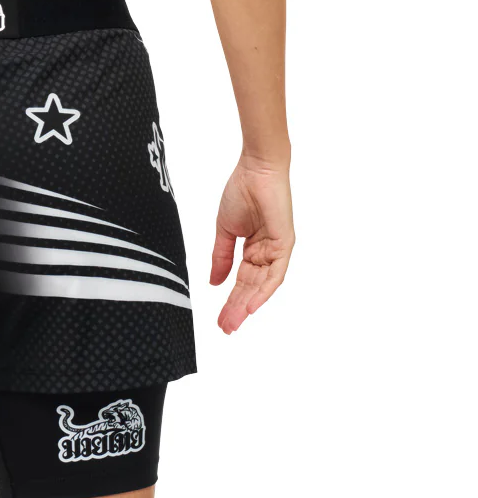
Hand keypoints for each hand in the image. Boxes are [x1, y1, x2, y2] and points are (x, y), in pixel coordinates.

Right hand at [210, 157, 293, 333]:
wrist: (255, 170)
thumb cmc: (241, 191)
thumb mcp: (224, 230)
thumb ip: (221, 257)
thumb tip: (214, 281)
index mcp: (253, 250)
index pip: (240, 281)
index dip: (230, 300)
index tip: (220, 319)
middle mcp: (266, 254)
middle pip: (251, 287)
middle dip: (237, 308)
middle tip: (225, 328)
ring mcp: (276, 250)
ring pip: (262, 285)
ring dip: (248, 304)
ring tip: (233, 322)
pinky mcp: (284, 244)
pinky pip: (275, 273)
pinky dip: (264, 290)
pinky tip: (252, 305)